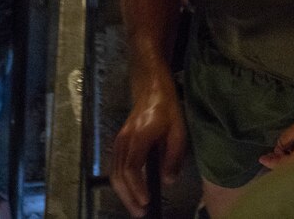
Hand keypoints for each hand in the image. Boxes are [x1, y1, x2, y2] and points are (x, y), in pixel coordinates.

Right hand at [111, 83, 186, 217]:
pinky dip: (122, 183)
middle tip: (141, 212)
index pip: (132, 168)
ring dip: (124, 193)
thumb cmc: (168, 107)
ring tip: (136, 207)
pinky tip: (131, 192)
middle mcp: (124, 140)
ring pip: (115, 173)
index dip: (137, 188)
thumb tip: (168, 181)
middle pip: (119, 175)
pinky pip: (116, 166)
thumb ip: (173, 156)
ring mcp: (119, 140)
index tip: (146, 201)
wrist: (151, 88)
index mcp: (139, 136)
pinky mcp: (119, 142)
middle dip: (128, 197)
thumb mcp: (178, 130)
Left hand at [258, 103, 293, 169]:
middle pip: (289, 170)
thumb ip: (286, 139)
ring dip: (288, 161)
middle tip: (269, 155)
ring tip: (280, 151)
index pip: (281, 165)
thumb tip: (279, 148)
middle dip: (278, 163)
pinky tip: (293, 152)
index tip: (261, 158)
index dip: (270, 161)